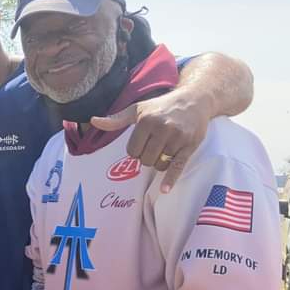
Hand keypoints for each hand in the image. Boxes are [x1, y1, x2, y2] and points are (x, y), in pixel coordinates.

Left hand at [91, 90, 208, 192]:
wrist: (195, 100)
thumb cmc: (161, 106)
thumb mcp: (137, 109)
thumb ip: (116, 120)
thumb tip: (93, 121)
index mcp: (147, 121)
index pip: (132, 151)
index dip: (135, 151)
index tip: (142, 143)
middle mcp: (162, 128)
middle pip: (145, 160)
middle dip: (147, 157)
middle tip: (154, 146)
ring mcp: (177, 138)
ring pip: (159, 165)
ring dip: (159, 163)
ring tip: (165, 149)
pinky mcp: (190, 146)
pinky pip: (178, 166)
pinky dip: (171, 179)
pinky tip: (165, 189)